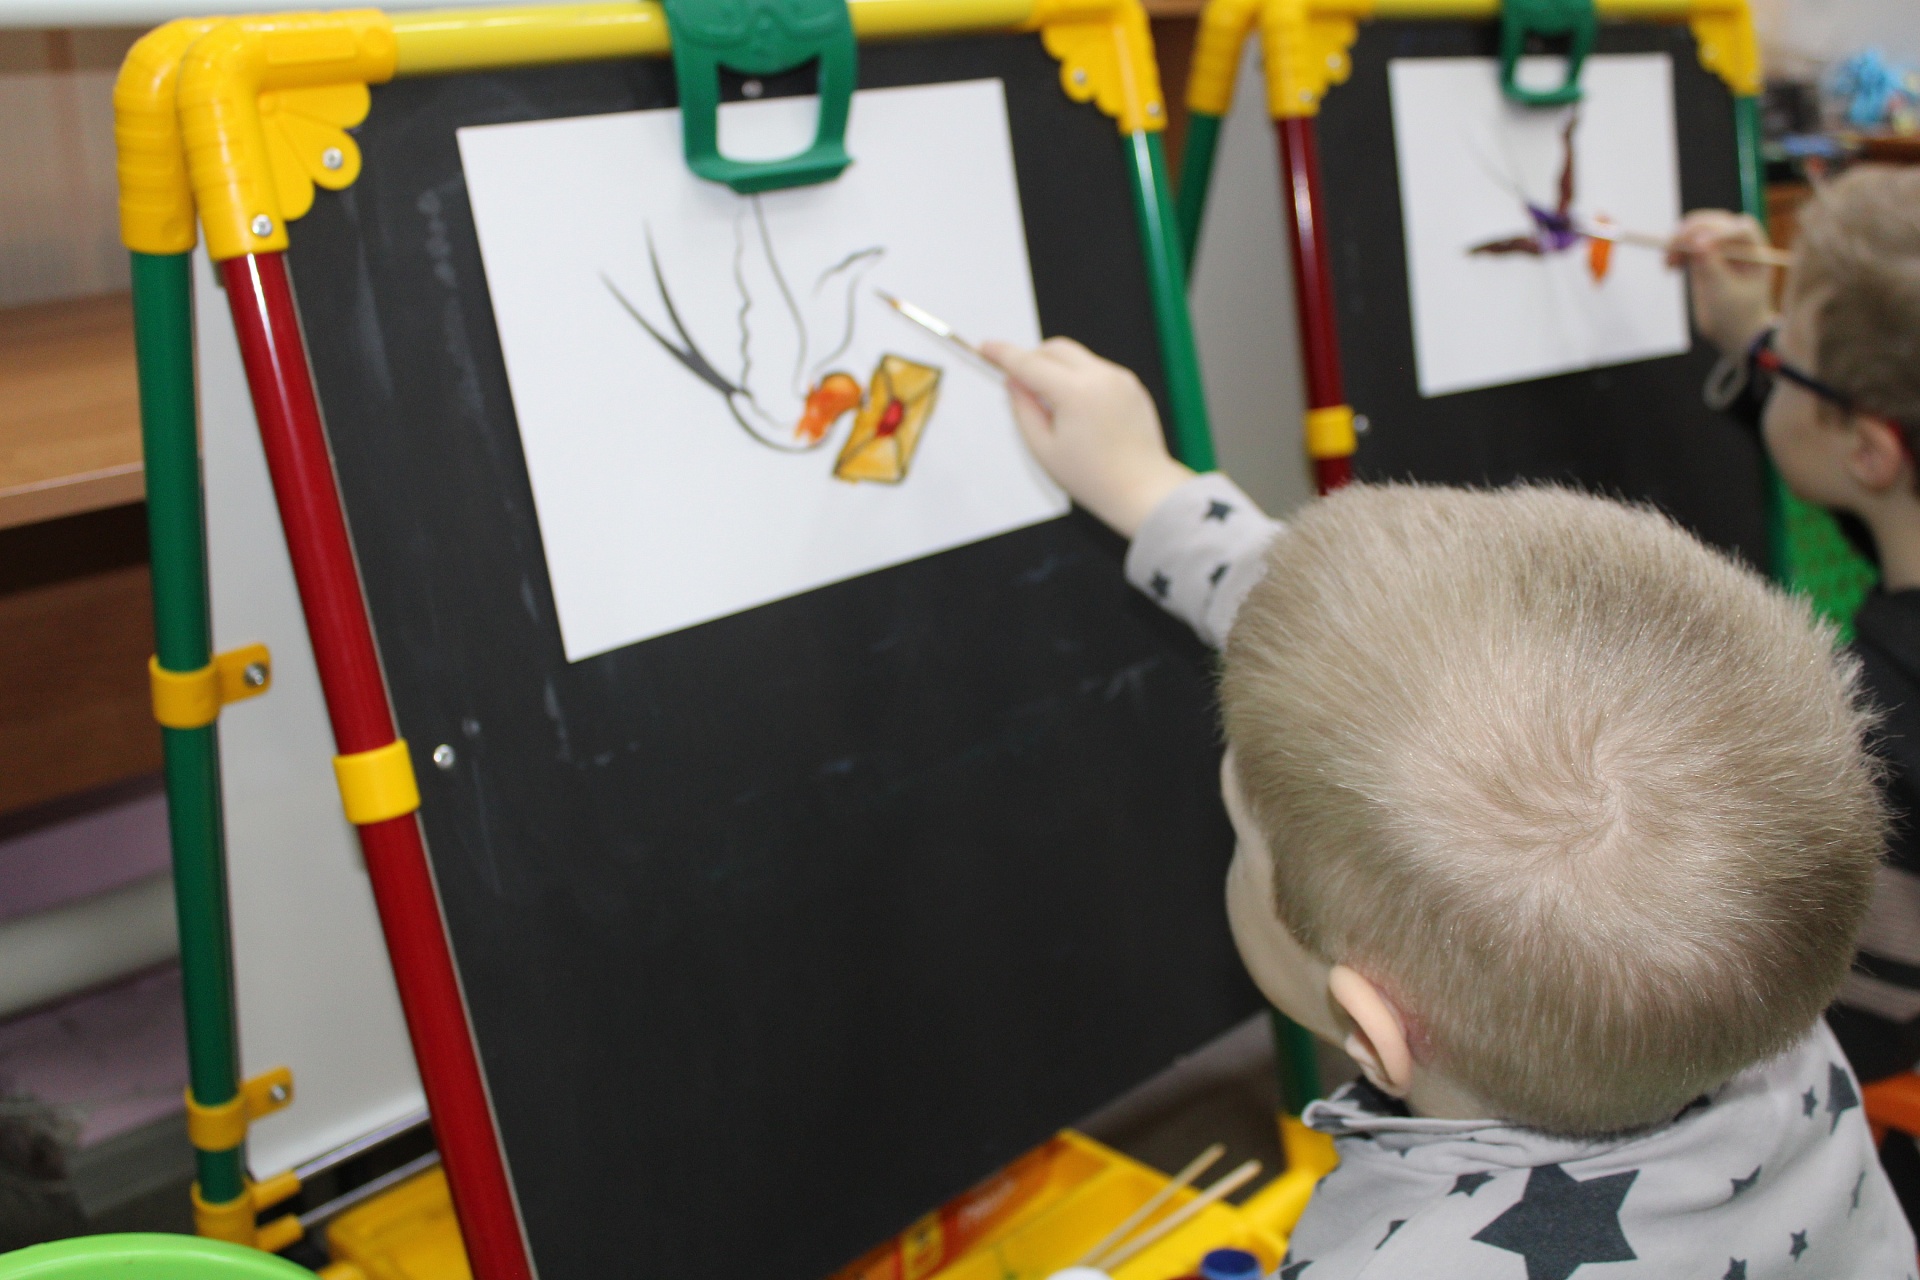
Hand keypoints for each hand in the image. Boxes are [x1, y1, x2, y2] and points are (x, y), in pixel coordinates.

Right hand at [981, 337, 1193, 538]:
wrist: (1143, 490)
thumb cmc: (1094, 478)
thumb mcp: (1044, 448)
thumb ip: (1024, 409)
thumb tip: (1014, 382)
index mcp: (1076, 392)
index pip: (1030, 363)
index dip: (1004, 354)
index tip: (986, 347)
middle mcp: (1101, 376)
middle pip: (1055, 349)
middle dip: (1033, 358)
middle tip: (1020, 383)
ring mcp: (1121, 379)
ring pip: (1077, 358)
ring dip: (1058, 370)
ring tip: (1055, 409)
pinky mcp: (1132, 386)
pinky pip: (1098, 371)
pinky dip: (1080, 379)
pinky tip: (1080, 413)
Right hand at [1668, 210, 1778, 356]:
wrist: (1734, 332)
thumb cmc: (1737, 315)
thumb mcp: (1724, 293)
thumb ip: (1711, 266)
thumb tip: (1696, 241)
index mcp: (1755, 252)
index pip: (1740, 229)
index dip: (1719, 232)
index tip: (1698, 245)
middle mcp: (1739, 246)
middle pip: (1716, 223)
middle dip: (1692, 231)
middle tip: (1673, 246)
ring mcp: (1721, 250)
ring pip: (1699, 230)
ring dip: (1679, 239)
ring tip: (1667, 260)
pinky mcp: (1704, 258)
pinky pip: (1688, 245)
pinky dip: (1676, 251)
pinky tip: (1669, 265)